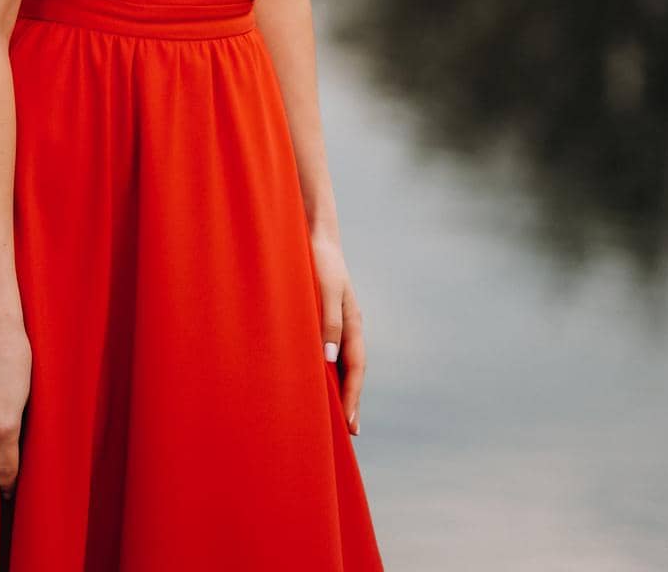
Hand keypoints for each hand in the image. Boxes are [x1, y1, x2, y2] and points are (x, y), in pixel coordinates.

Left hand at [310, 229, 364, 437]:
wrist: (312, 234)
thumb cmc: (319, 261)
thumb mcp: (325, 290)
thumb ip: (329, 322)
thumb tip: (330, 360)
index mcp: (353, 323)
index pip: (356, 369)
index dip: (352, 397)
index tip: (350, 426)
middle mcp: (348, 326)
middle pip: (352, 371)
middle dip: (350, 400)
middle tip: (348, 433)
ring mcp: (336, 322)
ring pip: (340, 362)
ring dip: (338, 387)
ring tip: (333, 415)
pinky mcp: (321, 316)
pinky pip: (327, 350)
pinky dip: (325, 369)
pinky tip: (315, 378)